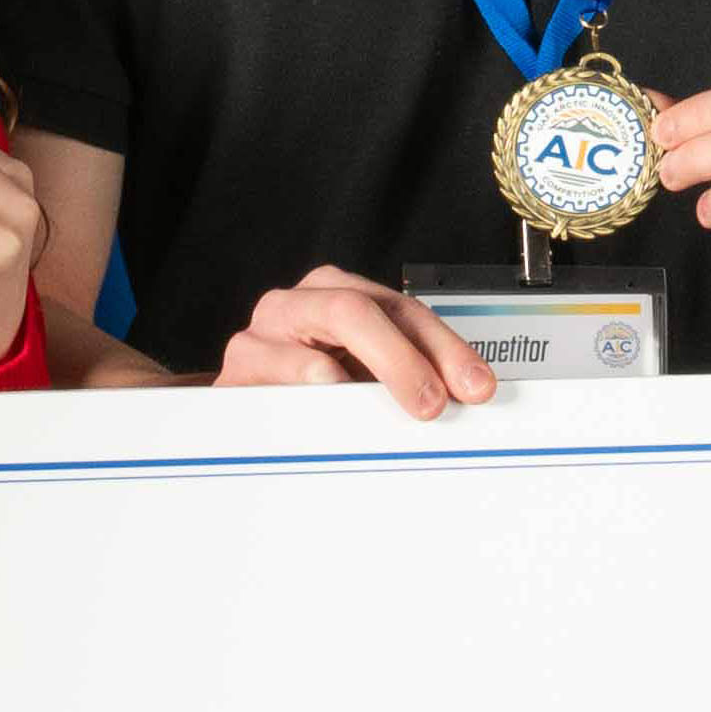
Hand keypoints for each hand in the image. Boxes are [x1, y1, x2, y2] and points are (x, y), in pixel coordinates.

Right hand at [218, 266, 495, 418]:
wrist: (236, 417)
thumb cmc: (306, 394)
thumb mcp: (359, 379)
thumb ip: (402, 377)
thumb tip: (463, 400)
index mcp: (338, 294)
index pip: (402, 309)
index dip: (444, 347)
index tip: (474, 386)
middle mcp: (300, 303)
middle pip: (358, 310)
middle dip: (406, 357)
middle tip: (435, 403)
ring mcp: (265, 332)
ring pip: (322, 334)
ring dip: (369, 371)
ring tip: (399, 406)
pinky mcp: (239, 367)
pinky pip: (280, 370)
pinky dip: (313, 384)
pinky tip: (336, 401)